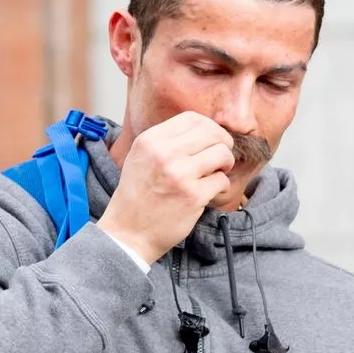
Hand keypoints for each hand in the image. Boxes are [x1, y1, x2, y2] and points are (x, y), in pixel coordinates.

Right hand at [97, 112, 234, 265]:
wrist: (128, 234)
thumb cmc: (136, 197)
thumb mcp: (139, 158)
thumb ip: (165, 141)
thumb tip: (202, 129)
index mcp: (150, 140)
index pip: (192, 118)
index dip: (209, 126)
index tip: (212, 139)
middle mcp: (164, 153)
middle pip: (212, 132)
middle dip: (223, 143)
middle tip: (221, 157)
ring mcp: (180, 175)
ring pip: (221, 154)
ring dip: (225, 164)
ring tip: (217, 173)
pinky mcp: (193, 196)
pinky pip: (222, 180)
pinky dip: (221, 186)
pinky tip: (211, 192)